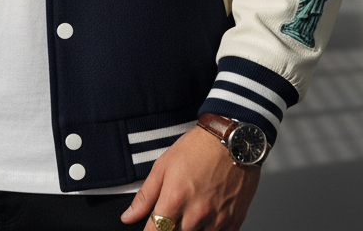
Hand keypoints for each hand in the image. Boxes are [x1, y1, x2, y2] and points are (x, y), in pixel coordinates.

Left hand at [120, 127, 259, 230]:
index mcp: (175, 199)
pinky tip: (209, 212)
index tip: (152, 228)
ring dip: (191, 227)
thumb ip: (145, 196)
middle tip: (176, 207)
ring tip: (193, 206)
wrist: (233, 140)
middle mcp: (195, 213)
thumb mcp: (163, 166)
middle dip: (171, 226)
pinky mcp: (233, 223)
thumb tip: (129, 217)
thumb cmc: (198, 148)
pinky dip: (209, 229)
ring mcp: (216, 220)